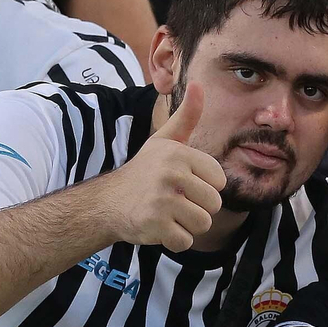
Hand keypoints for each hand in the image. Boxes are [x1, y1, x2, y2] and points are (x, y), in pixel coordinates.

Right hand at [105, 82, 225, 250]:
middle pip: (214, 204)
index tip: (184, 184)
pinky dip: (175, 240)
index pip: (220, 181)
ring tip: (168, 214)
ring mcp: (162, 199)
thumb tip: (200, 85)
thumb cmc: (144, 172)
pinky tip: (159, 228)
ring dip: (188, 226)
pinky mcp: (154, 224)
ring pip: (203, 224)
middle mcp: (170, 173)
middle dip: (198, 209)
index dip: (205, 187)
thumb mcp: (164, 141)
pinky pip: (186, 241)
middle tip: (174, 202)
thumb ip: (186, 117)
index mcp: (179, 153)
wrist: (108, 202)